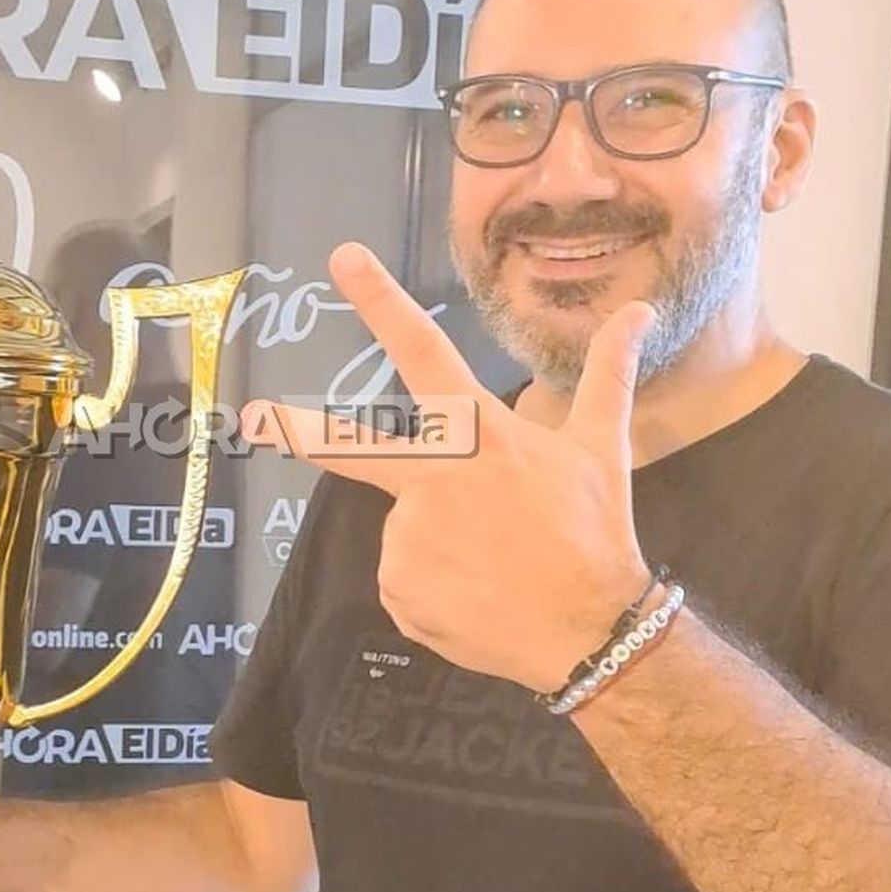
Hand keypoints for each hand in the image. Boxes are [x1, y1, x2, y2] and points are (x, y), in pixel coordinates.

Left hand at [244, 243, 655, 694]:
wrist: (588, 633)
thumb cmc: (594, 533)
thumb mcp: (602, 449)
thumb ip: (608, 375)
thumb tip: (638, 311)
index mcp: (476, 436)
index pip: (423, 352)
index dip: (380, 302)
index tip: (341, 258)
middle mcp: (431, 481)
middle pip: (349, 446)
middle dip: (294, 429)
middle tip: (252, 416)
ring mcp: (409, 539)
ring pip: (408, 528)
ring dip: (440, 541)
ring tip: (493, 562)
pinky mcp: (399, 591)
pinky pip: (406, 579)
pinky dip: (434, 586)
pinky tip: (476, 593)